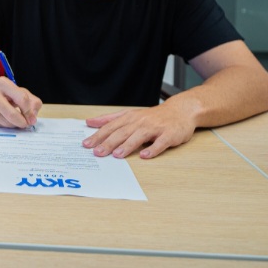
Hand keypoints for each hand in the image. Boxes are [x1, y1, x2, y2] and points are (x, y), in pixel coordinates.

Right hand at [0, 77, 41, 128]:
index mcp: (3, 83)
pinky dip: (5, 125)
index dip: (29, 112)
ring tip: (15, 121)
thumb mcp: (18, 91)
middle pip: (11, 114)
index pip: (22, 99)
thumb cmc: (2, 93)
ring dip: (13, 125)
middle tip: (25, 124)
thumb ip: (31, 102)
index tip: (32, 119)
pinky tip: (5, 120)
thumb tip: (33, 118)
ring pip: (5, 122)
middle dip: (21, 122)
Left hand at [82, 103, 196, 159]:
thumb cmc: (153, 116)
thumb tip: (90, 122)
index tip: (86, 144)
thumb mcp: (130, 114)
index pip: (111, 126)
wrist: (180, 111)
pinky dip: (152, 149)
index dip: (98, 135)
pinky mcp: (169, 135)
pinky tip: (145, 156)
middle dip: (109, 142)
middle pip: (122, 132)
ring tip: (117, 155)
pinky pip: (160, 143)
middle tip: (97, 152)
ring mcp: (155, 128)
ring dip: (127, 146)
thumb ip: (110, 119)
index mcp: (130, 117)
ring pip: (139, 136)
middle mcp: (141, 121)